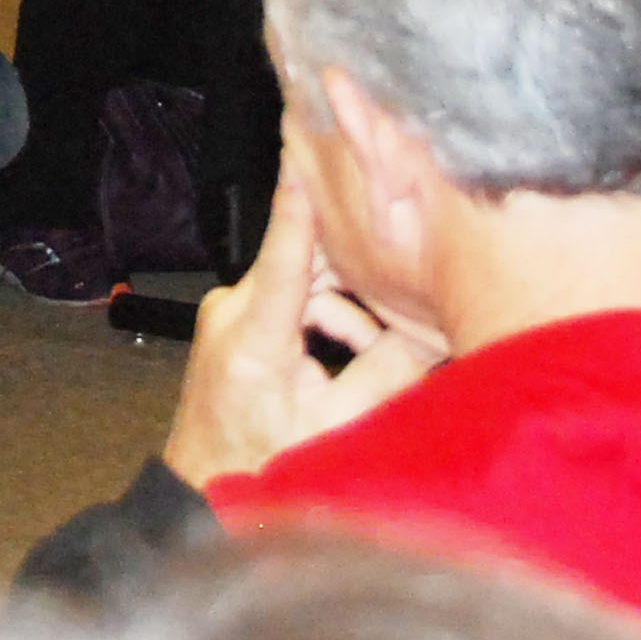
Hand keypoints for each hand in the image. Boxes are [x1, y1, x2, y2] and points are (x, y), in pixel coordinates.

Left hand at [161, 165, 442, 488]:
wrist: (205, 489)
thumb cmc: (263, 465)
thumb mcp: (337, 425)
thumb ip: (387, 372)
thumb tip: (435, 330)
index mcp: (253, 336)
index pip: (286, 252)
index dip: (303, 201)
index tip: (312, 150)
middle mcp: (233, 311)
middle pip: (309, 261)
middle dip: (362, 274)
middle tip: (411, 283)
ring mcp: (229, 311)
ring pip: (306, 279)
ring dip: (348, 308)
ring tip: (379, 350)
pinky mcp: (235, 318)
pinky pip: (291, 296)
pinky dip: (326, 316)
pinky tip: (353, 354)